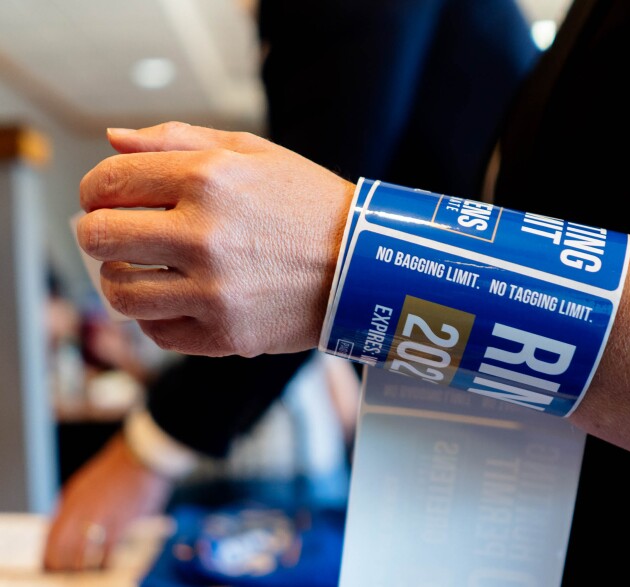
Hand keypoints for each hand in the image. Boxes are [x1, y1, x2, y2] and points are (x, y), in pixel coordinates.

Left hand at [42, 433, 172, 571]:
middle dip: (66, 568)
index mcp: (72, 501)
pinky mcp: (125, 523)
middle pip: (65, 554)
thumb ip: (72, 507)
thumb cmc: (118, 467)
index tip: (55, 565)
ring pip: (85, 558)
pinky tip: (109, 561)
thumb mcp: (84, 484)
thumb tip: (64, 529)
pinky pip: (109, 554)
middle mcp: (84, 511)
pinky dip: (107, 562)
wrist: (143, 456)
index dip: (51, 558)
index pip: (52, 541)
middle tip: (72, 571)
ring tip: (91, 569)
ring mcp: (104, 518)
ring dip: (86, 568)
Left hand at [76, 122, 354, 356]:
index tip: (105, 198)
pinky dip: (156, 315)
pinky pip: (156, 331)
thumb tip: (115, 141)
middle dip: (98, 231)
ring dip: (121, 277)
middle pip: (99, 237)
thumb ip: (178, 140)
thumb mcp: (252, 153)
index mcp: (209, 179)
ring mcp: (214, 291)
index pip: (109, 182)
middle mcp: (205, 235)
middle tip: (116, 234)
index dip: (95, 189)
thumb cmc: (309, 204)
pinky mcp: (225, 334)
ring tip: (144, 270)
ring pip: (119, 292)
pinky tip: (177, 298)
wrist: (366, 264)